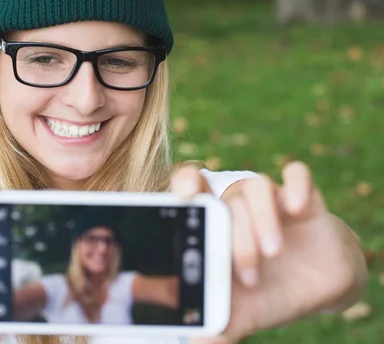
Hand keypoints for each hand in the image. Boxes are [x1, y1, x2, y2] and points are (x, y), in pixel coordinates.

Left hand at [170, 162, 366, 342]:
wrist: (315, 287)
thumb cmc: (266, 294)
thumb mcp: (240, 313)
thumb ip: (215, 324)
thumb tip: (193, 343)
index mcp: (215, 223)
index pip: (192, 187)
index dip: (185, 184)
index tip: (185, 197)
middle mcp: (238, 205)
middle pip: (225, 199)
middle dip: (234, 234)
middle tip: (247, 274)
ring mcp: (271, 199)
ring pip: (256, 186)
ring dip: (262, 219)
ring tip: (272, 253)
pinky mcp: (305, 198)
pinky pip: (298, 175)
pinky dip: (296, 185)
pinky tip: (296, 208)